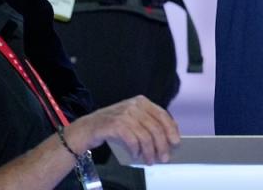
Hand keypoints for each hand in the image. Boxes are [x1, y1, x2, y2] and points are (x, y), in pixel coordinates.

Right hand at [64, 95, 179, 165]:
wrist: (87, 128)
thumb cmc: (113, 126)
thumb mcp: (133, 119)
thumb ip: (148, 123)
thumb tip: (169, 137)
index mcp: (141, 101)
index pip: (162, 115)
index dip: (171, 129)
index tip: (176, 142)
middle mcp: (134, 105)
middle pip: (155, 127)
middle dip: (162, 145)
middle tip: (164, 157)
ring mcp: (124, 113)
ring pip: (145, 136)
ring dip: (149, 151)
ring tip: (149, 160)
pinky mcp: (114, 124)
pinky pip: (132, 140)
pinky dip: (136, 150)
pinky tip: (136, 155)